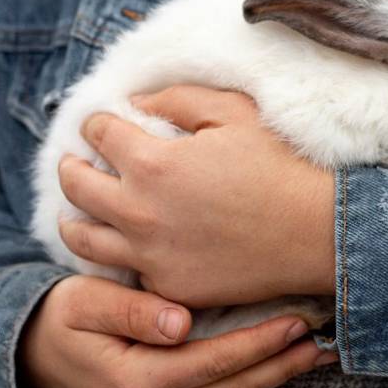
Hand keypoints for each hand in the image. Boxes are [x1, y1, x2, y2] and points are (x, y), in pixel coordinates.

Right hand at [18, 275, 336, 387]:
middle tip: (328, 338)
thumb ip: (129, 312)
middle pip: (236, 385)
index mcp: (139, 381)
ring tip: (318, 350)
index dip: (258, 342)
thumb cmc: (63, 320)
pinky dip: (257, 375)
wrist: (38, 356)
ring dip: (278, 372)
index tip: (297, 321)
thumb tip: (179, 322)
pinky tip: (282, 358)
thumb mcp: (84, 306)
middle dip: (284, 362)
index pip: (214, 362)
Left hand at [57, 85, 335, 308]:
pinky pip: (125, 273)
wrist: (317, 234)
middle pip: (76, 187)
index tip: (103, 124)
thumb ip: (176, 100)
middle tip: (74, 164)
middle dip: (70, 167)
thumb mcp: (232, 112)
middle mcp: (138, 212)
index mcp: (151, 164)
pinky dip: (116, 258)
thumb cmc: (279, 167)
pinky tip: (123, 249)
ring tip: (75, 214)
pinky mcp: (169, 287)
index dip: (98, 123)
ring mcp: (150, 256)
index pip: (97, 133)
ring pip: (84, 239)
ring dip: (73, 219)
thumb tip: (136, 105)